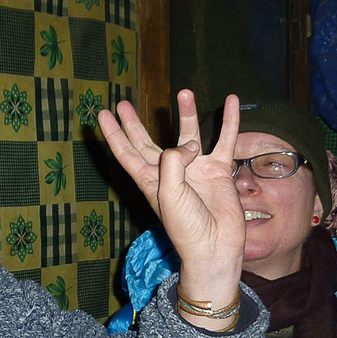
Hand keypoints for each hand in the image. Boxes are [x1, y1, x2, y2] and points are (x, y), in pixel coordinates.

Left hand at [99, 90, 245, 320]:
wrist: (215, 245)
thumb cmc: (187, 226)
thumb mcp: (169, 193)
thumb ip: (173, 162)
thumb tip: (190, 144)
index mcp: (151, 179)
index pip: (127, 152)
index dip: (114, 134)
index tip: (103, 114)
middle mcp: (171, 171)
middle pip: (147, 142)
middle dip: (134, 124)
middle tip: (123, 104)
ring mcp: (196, 169)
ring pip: (188, 134)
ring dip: (186, 113)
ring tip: (184, 92)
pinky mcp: (219, 170)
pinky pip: (225, 140)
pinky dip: (230, 122)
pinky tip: (233, 101)